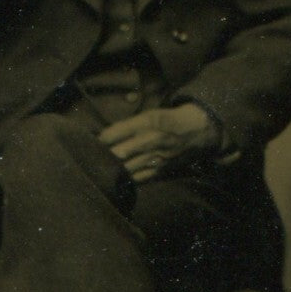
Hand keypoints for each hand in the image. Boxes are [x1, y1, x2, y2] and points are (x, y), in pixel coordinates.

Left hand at [98, 103, 221, 182]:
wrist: (201, 131)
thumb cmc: (172, 119)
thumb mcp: (152, 112)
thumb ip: (129, 123)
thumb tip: (103, 134)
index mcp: (148, 121)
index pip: (113, 133)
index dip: (98, 139)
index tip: (89, 141)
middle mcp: (151, 139)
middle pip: (117, 153)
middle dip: (101, 156)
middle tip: (91, 157)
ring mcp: (156, 157)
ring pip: (125, 168)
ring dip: (111, 170)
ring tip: (100, 169)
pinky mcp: (160, 170)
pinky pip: (137, 178)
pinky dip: (125, 179)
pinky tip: (117, 178)